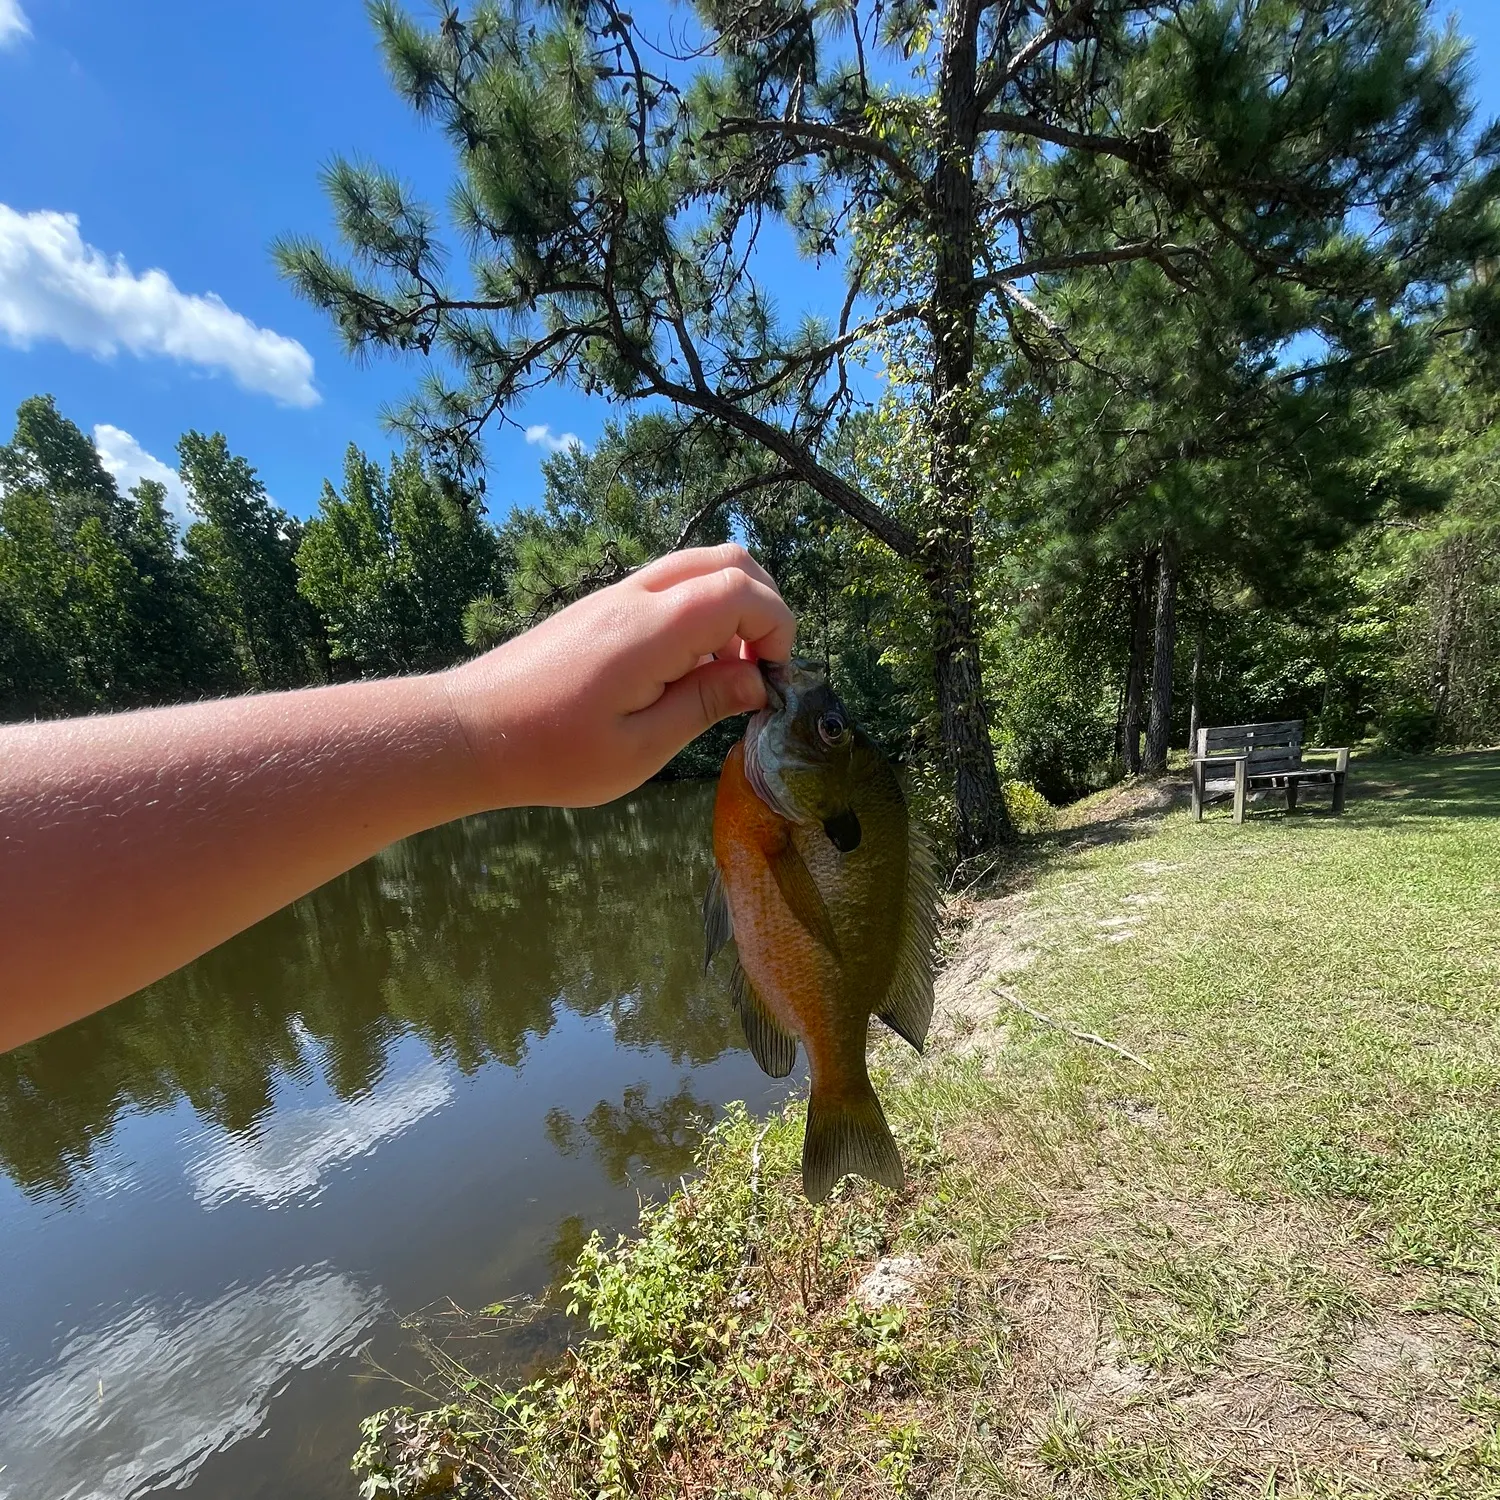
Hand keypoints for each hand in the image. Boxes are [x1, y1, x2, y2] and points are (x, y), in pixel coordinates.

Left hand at [444, 544, 795, 807]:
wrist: (468, 731)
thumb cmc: (551, 754)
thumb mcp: (639, 748)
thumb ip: (705, 704)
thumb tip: (759, 680)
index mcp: (651, 629)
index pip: (741, 590)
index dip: (777, 626)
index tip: (774, 679)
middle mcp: (636, 595)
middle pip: (728, 559)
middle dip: (765, 605)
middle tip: (760, 668)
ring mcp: (615, 595)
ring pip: (698, 565)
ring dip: (732, 606)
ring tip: (725, 672)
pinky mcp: (600, 607)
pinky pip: (670, 585)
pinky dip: (700, 610)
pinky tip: (686, 668)